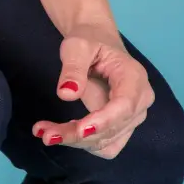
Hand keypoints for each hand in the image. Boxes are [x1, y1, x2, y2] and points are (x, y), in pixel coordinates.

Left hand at [32, 24, 154, 158]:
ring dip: (76, 142)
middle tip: (44, 133)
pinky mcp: (120, 126)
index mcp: (134, 77)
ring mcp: (132, 117)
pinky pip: (103, 144)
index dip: (104, 121)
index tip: (79, 129)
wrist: (96, 41)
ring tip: (44, 132)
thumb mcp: (77, 46)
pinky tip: (57, 132)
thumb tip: (67, 94)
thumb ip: (73, 68)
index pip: (124, 106)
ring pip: (107, 142)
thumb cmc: (88, 39)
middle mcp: (139, 101)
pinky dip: (81, 143)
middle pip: (114, 128)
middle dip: (79, 135)